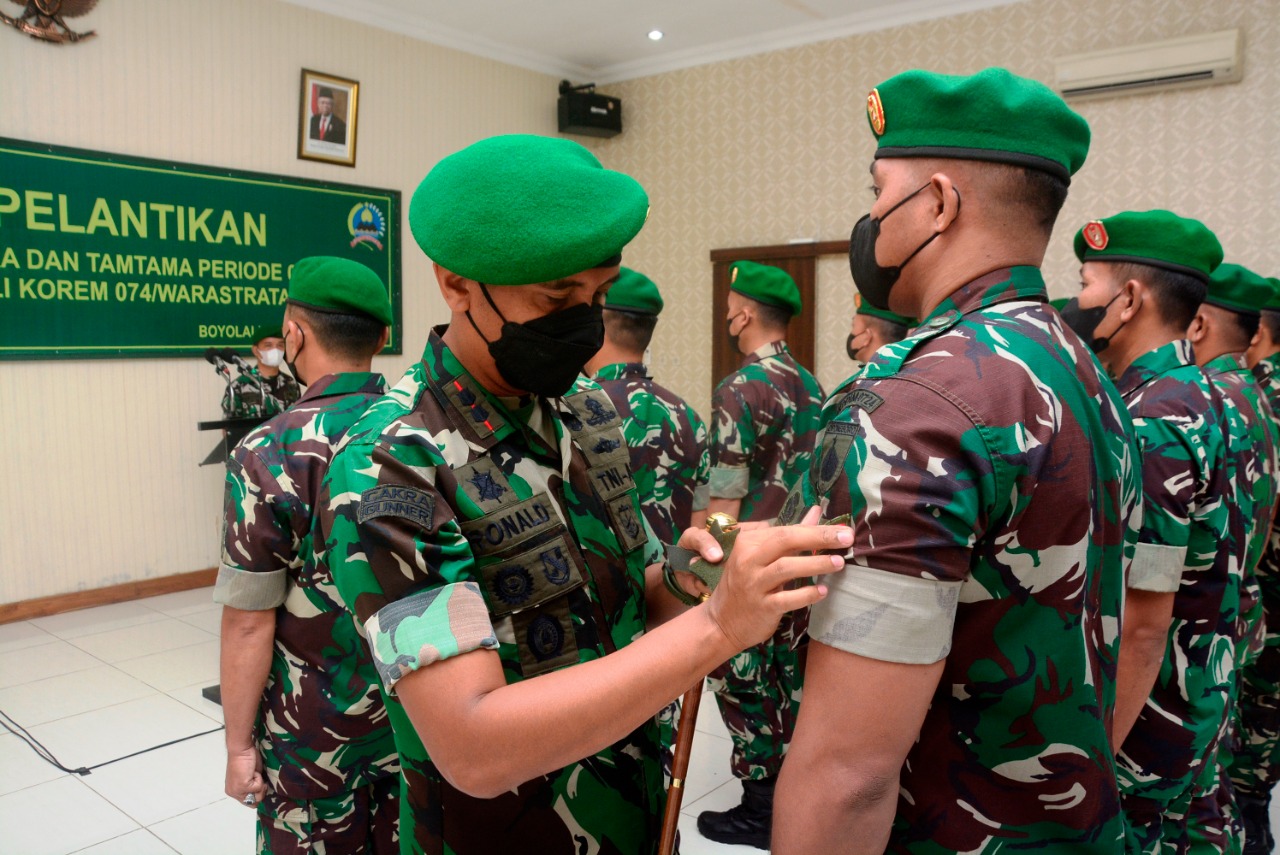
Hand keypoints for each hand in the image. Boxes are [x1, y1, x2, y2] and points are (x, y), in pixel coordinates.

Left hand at [225, 745, 266, 807]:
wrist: (241, 749)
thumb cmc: (246, 758)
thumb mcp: (249, 776)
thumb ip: (251, 787)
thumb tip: (261, 794)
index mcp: (232, 791)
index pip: (248, 802)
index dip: (257, 794)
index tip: (258, 782)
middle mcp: (233, 793)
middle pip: (253, 803)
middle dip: (259, 791)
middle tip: (256, 777)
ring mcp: (237, 791)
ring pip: (257, 796)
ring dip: (259, 783)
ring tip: (253, 773)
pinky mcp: (243, 786)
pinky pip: (259, 787)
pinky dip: (259, 778)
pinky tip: (253, 771)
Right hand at [677, 506, 850, 649]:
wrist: (722, 622)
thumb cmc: (746, 585)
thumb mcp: (761, 556)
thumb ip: (789, 534)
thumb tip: (816, 511)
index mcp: (748, 543)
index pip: (785, 530)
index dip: (815, 528)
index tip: (842, 529)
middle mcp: (748, 560)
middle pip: (785, 541)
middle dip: (818, 537)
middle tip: (847, 537)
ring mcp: (753, 584)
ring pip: (786, 568)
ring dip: (816, 563)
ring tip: (839, 563)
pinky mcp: (761, 607)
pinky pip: (787, 598)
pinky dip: (807, 594)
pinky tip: (823, 591)